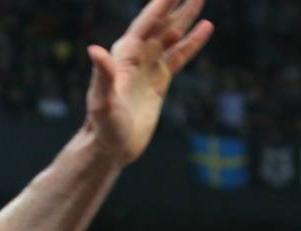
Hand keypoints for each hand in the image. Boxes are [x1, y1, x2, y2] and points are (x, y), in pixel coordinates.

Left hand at [84, 0, 213, 163]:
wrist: (111, 146)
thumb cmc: (103, 125)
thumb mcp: (102, 101)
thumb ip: (102, 75)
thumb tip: (94, 50)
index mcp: (125, 54)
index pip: (147, 22)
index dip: (161, 4)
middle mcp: (137, 55)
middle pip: (161, 23)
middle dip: (176, 4)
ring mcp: (149, 67)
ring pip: (171, 35)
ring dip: (186, 17)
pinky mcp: (159, 80)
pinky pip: (179, 56)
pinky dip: (192, 42)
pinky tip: (206, 28)